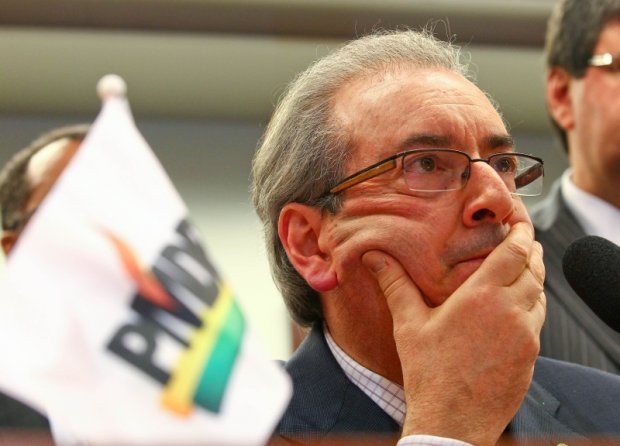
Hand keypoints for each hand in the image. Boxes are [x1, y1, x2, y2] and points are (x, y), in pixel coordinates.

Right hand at [362, 222, 545, 444]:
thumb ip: (395, 284)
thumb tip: (374, 258)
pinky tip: (514, 309)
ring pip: (540, 295)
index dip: (521, 231)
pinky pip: (538, 322)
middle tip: (523, 240)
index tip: (519, 221)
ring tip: (519, 271)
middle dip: (531, 250)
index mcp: (482, 297)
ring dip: (533, 278)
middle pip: (534, 269)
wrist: (452, 421)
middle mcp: (511, 312)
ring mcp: (526, 336)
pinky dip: (532, 306)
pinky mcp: (531, 357)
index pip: (515, 252)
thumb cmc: (429, 374)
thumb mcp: (409, 324)